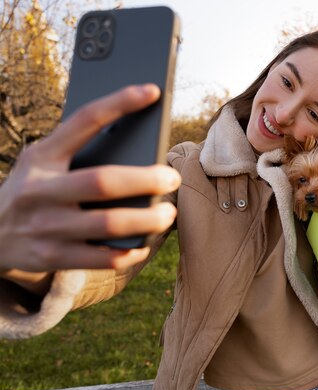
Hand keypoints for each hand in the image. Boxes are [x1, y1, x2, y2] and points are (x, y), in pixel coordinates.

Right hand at [0, 84, 180, 272]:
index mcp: (42, 156)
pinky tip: (143, 244)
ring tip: (167, 214)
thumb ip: (77, 152)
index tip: (153, 91)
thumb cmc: (33, 190)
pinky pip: (102, 258)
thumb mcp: (42, 163)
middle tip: (172, 177)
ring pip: (109, 224)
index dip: (120, 103)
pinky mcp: (51, 257)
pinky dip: (129, 252)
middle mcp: (41, 190)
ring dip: (148, 220)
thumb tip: (139, 146)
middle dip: (146, 180)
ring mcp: (45, 226)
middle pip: (104, 182)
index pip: (84, 120)